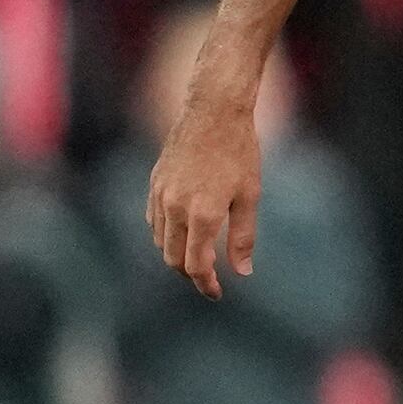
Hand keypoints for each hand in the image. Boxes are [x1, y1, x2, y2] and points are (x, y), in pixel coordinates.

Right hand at [145, 80, 266, 295]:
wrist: (214, 110)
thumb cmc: (239, 151)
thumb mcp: (249, 195)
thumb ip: (243, 237)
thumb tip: (242, 272)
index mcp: (202, 215)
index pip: (196, 266)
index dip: (206, 285)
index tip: (217, 293)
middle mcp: (175, 208)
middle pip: (173, 260)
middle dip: (190, 275)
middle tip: (209, 279)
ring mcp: (161, 195)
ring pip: (160, 241)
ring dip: (176, 255)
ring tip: (197, 257)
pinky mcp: (155, 182)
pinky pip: (153, 220)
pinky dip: (166, 234)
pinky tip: (182, 232)